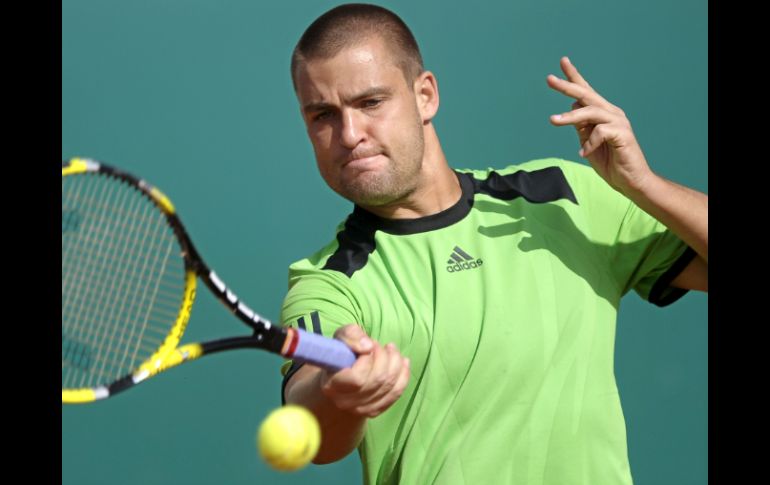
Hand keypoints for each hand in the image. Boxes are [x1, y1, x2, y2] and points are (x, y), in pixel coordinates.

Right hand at [319, 324, 409, 417]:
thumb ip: (351, 336)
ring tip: (390, 349)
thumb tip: (369, 345)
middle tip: (378, 345)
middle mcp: (346, 402)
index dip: (368, 358)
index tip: (368, 344)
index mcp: (333, 385)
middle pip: (377, 380)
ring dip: (395, 362)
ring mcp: (361, 409)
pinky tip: (403, 361)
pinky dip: (403, 374)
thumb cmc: (338, 355)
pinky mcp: (375, 410)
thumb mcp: (339, 338)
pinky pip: (396, 393)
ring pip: (389, 385)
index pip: (357, 377)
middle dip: (384, 356)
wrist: (337, 379)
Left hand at [547, 56, 654, 195]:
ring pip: (591, 112)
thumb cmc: (610, 162)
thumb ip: (581, 127)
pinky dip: (589, 143)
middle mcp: (612, 113)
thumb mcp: (588, 144)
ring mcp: (619, 122)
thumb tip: (571, 109)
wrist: (631, 182)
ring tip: (553, 120)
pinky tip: (583, 154)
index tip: (563, 61)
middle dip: (568, 86)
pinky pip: (601, 132)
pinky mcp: (623, 134)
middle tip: (549, 79)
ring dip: (570, 116)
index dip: (574, 77)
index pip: (587, 92)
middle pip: (587, 95)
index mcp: (603, 113)